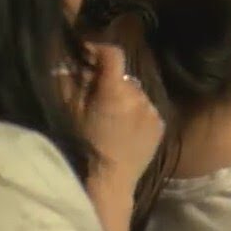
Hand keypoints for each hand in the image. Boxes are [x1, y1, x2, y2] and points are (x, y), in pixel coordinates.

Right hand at [71, 44, 164, 190]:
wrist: (109, 181)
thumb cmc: (82, 146)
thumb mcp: (69, 111)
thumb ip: (72, 81)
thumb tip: (74, 60)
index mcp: (115, 90)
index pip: (113, 53)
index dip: (99, 49)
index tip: (88, 53)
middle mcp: (139, 96)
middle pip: (123, 76)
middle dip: (109, 81)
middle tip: (95, 95)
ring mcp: (153, 111)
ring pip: (135, 93)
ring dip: (124, 98)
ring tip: (111, 117)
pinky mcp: (161, 125)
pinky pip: (146, 109)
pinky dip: (136, 113)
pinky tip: (125, 129)